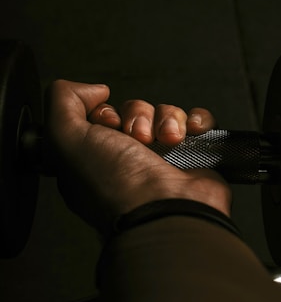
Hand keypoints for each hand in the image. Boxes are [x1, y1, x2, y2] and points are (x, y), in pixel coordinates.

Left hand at [45, 80, 231, 233]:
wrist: (167, 212)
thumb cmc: (117, 186)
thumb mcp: (64, 139)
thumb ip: (61, 102)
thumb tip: (94, 90)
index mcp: (97, 158)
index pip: (101, 115)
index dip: (104, 113)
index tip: (107, 126)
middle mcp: (129, 158)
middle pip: (133, 111)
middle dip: (136, 116)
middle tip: (138, 138)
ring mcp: (163, 158)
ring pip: (164, 113)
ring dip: (167, 118)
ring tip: (168, 140)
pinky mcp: (194, 157)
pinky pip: (197, 121)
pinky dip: (196, 120)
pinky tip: (190, 133)